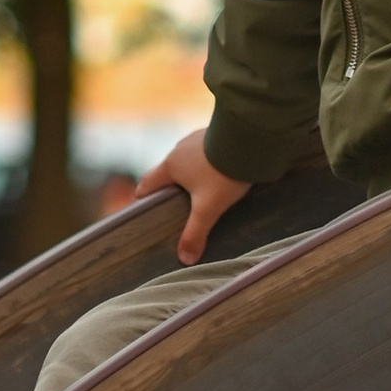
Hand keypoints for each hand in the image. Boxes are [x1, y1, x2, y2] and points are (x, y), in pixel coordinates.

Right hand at [137, 126, 249, 264]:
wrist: (249, 139)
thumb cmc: (223, 173)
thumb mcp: (208, 208)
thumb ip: (195, 233)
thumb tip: (184, 259)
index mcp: (171, 166)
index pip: (148, 182)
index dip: (143, 195)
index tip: (141, 204)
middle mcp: (180, 148)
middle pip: (169, 170)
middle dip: (170, 185)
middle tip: (174, 201)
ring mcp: (199, 137)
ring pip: (189, 158)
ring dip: (192, 171)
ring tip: (202, 186)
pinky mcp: (217, 132)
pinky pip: (207, 150)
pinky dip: (210, 160)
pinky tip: (221, 169)